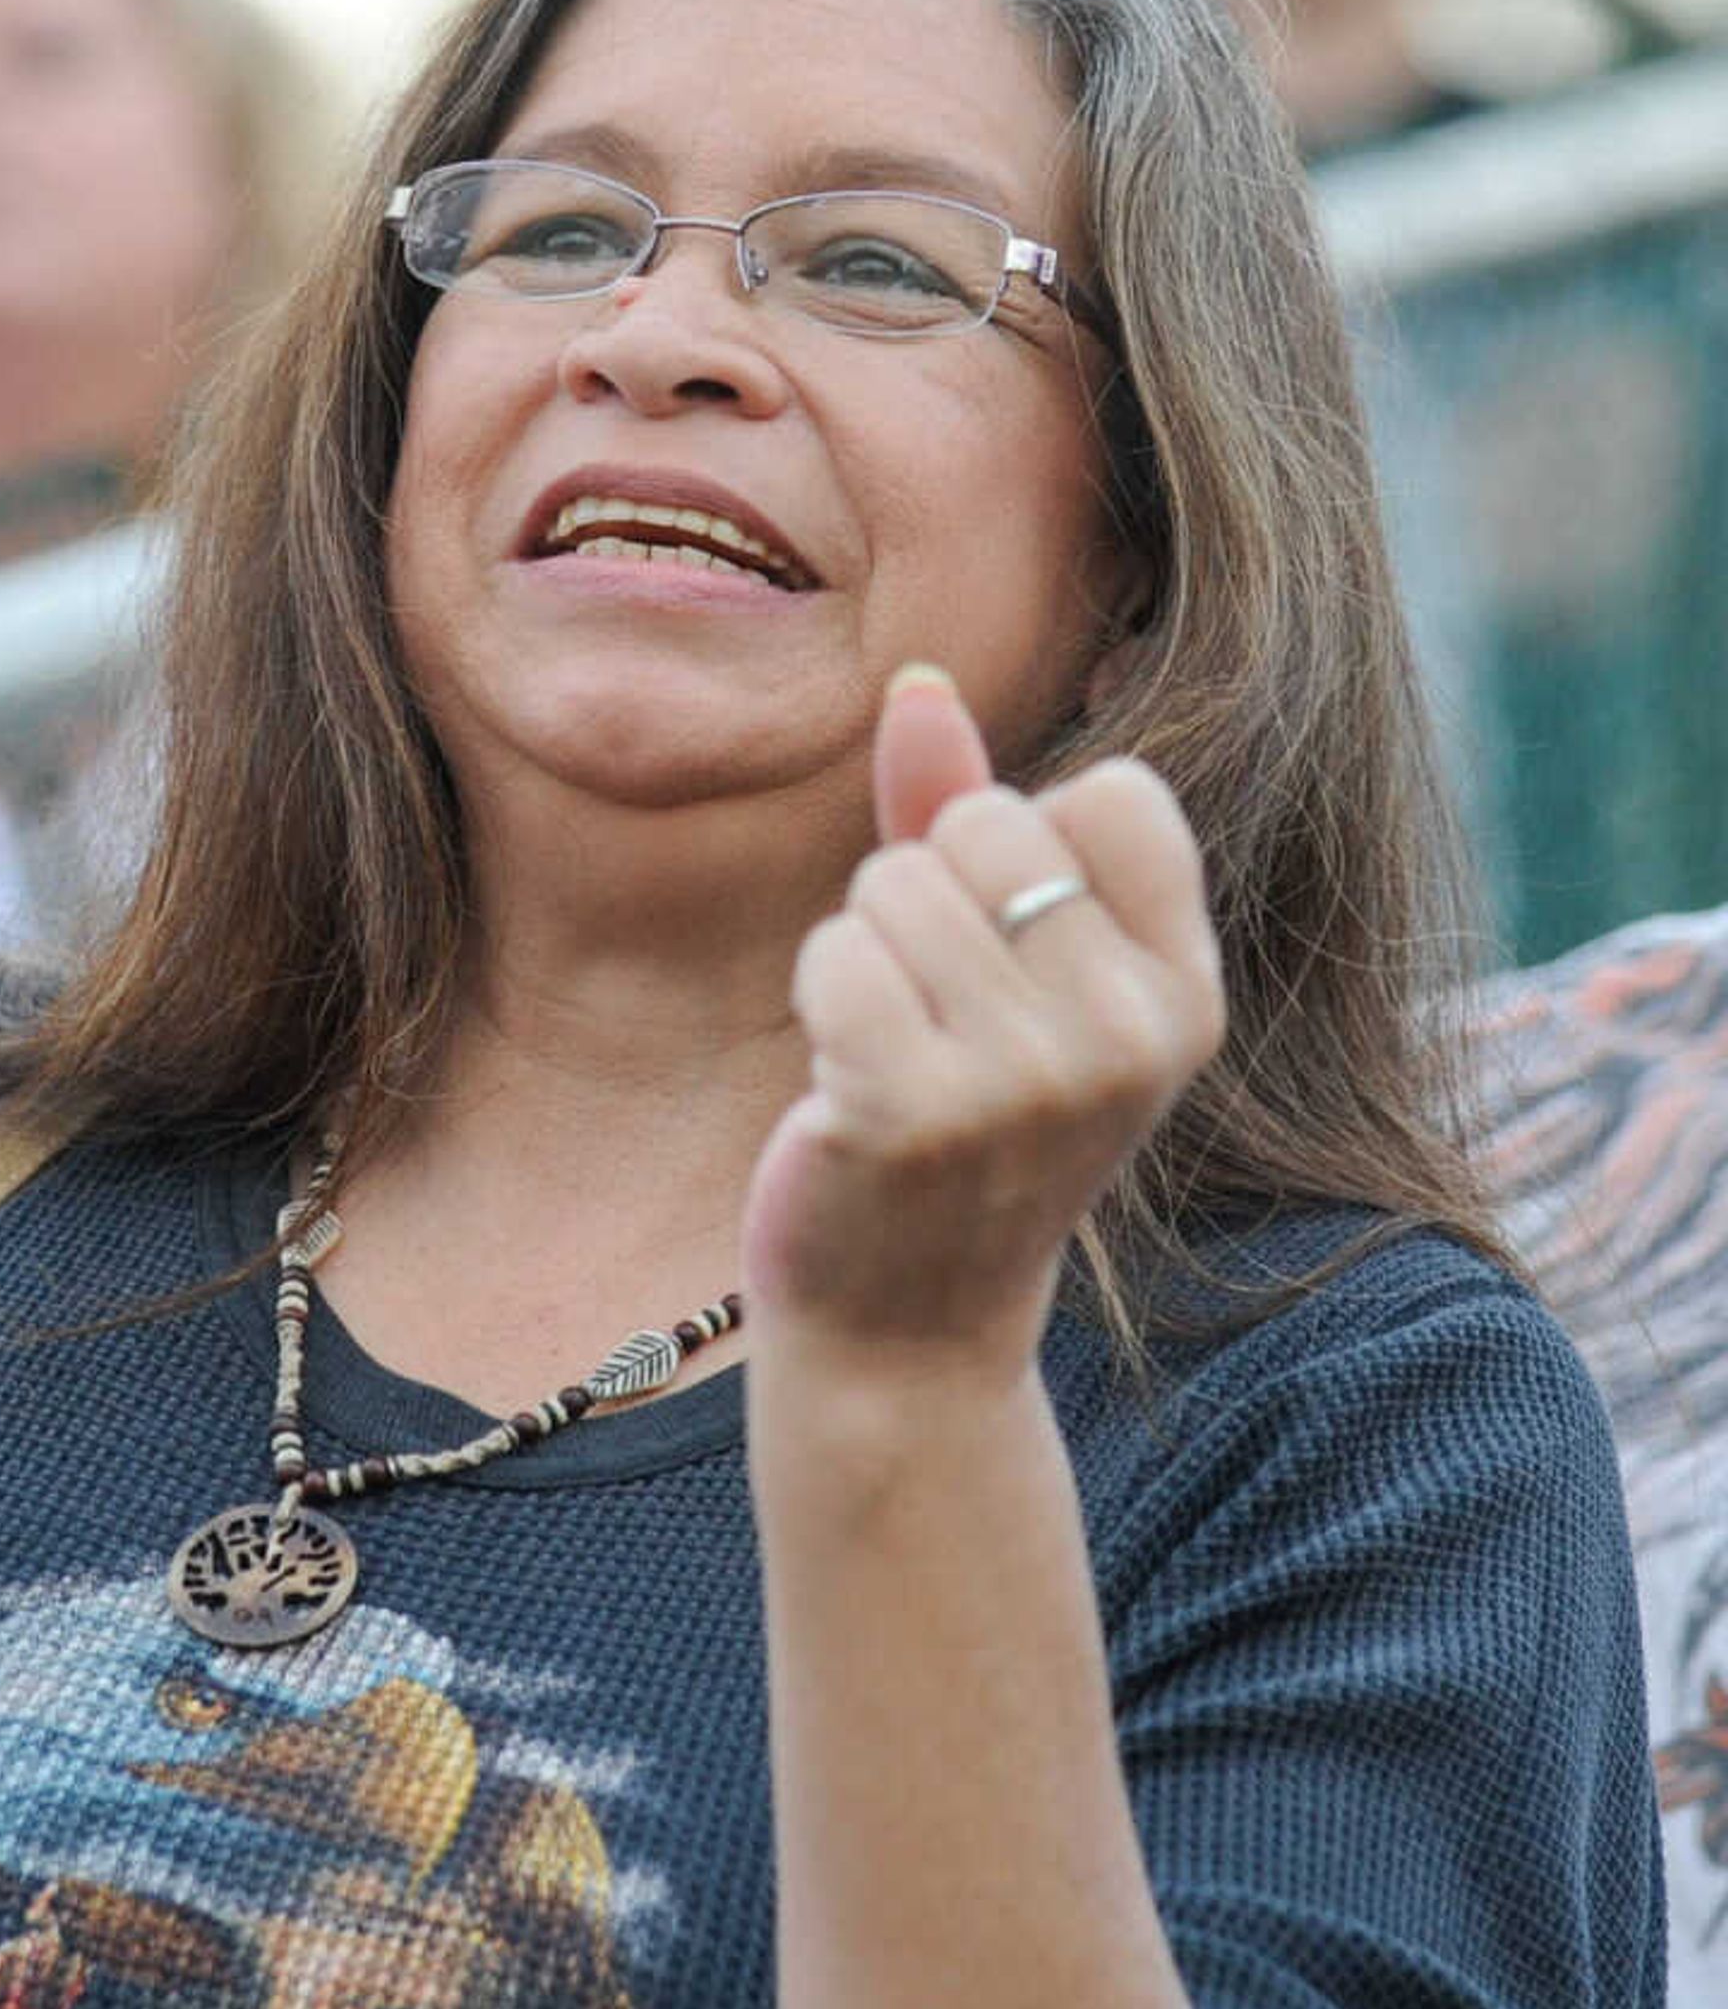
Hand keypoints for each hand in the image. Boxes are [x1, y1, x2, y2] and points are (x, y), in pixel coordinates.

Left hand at [741, 666, 1225, 1382]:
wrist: (908, 1328)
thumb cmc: (955, 1122)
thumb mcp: (1003, 969)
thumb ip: (961, 810)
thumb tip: (920, 680)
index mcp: (1188, 996)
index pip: (1115, 793)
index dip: (1024, 843)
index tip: (1016, 954)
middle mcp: (1133, 1035)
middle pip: (984, 824)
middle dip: (923, 896)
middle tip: (940, 1020)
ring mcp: (1030, 1080)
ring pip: (895, 884)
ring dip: (863, 953)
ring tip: (896, 1054)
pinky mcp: (915, 1109)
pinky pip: (835, 954)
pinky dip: (820, 998)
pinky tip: (849, 1087)